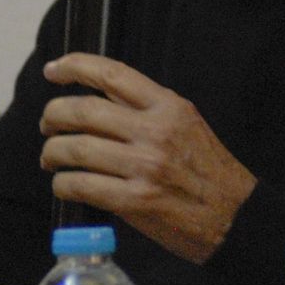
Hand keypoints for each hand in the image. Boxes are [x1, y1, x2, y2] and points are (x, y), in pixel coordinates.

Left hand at [39, 53, 256, 263]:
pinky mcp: (135, 201)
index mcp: (169, 107)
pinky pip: (82, 185)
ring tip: (51, 159)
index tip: (53, 70)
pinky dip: (64, 184)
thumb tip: (99, 100)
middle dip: (53, 115)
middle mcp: (155, 132)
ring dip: (52, 153)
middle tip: (47, 125)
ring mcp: (144, 167)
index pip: (112, 74)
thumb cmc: (210, 173)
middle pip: (83, 111)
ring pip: (76, 149)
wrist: (236, 218)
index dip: (75, 66)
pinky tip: (65, 185)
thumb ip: (148, 110)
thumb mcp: (187, 125)